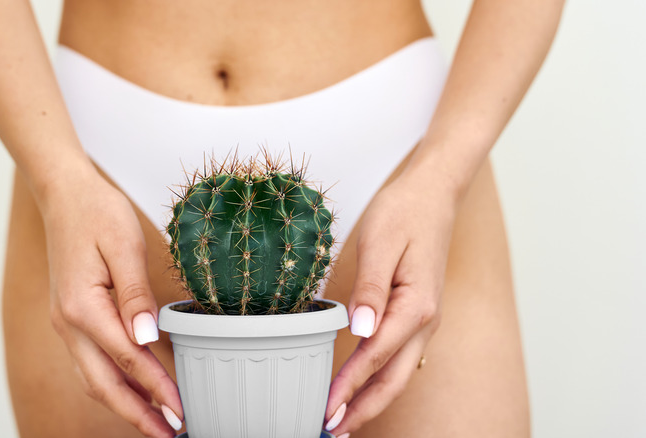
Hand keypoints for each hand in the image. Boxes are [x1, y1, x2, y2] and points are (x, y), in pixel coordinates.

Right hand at [39, 165, 183, 437]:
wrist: (64, 194)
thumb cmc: (96, 212)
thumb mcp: (123, 245)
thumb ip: (136, 295)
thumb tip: (148, 339)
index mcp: (82, 306)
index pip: (127, 359)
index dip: (156, 388)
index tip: (180, 410)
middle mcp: (69, 323)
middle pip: (103, 384)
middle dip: (137, 414)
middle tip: (169, 433)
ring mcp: (67, 324)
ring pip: (95, 378)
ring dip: (126, 404)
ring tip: (157, 422)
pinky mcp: (74, 319)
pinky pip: (92, 362)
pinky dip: (115, 383)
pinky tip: (137, 389)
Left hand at [323, 168, 457, 435]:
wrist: (433, 192)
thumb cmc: (404, 212)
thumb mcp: (380, 244)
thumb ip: (370, 289)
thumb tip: (360, 331)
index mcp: (415, 306)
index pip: (374, 357)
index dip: (348, 387)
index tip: (326, 409)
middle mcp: (425, 321)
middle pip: (393, 379)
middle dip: (363, 408)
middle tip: (333, 429)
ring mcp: (424, 321)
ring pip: (399, 373)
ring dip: (372, 399)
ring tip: (344, 418)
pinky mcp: (416, 315)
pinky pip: (400, 357)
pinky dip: (381, 379)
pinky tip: (365, 387)